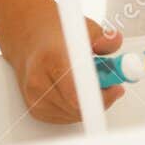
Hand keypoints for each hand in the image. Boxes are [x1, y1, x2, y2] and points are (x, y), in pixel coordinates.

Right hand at [6, 11, 126, 123]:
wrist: (28, 37)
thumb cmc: (56, 31)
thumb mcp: (84, 27)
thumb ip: (104, 37)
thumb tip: (115, 42)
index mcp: (51, 58)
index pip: (77, 93)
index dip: (101, 96)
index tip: (116, 89)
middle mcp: (39, 81)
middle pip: (78, 107)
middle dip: (101, 97)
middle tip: (111, 82)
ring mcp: (35, 98)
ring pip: (74, 115)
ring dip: (89, 103)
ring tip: (90, 80)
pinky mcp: (35, 109)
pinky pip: (65, 117)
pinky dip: (76, 107)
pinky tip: (76, 88)